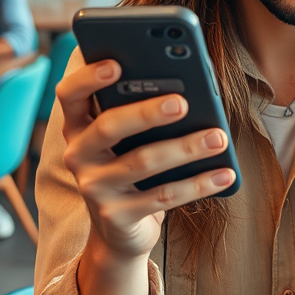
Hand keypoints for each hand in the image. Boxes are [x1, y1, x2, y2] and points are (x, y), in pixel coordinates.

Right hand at [56, 53, 234, 264]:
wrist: (120, 231)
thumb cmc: (132, 165)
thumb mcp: (130, 137)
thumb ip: (142, 108)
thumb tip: (186, 88)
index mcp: (79, 125)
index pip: (69, 94)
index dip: (87, 78)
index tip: (116, 63)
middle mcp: (79, 154)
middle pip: (108, 126)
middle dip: (146, 112)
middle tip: (182, 103)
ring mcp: (95, 187)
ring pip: (142, 162)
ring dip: (185, 148)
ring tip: (218, 138)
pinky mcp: (116, 216)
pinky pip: (163, 196)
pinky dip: (198, 184)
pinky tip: (224, 173)